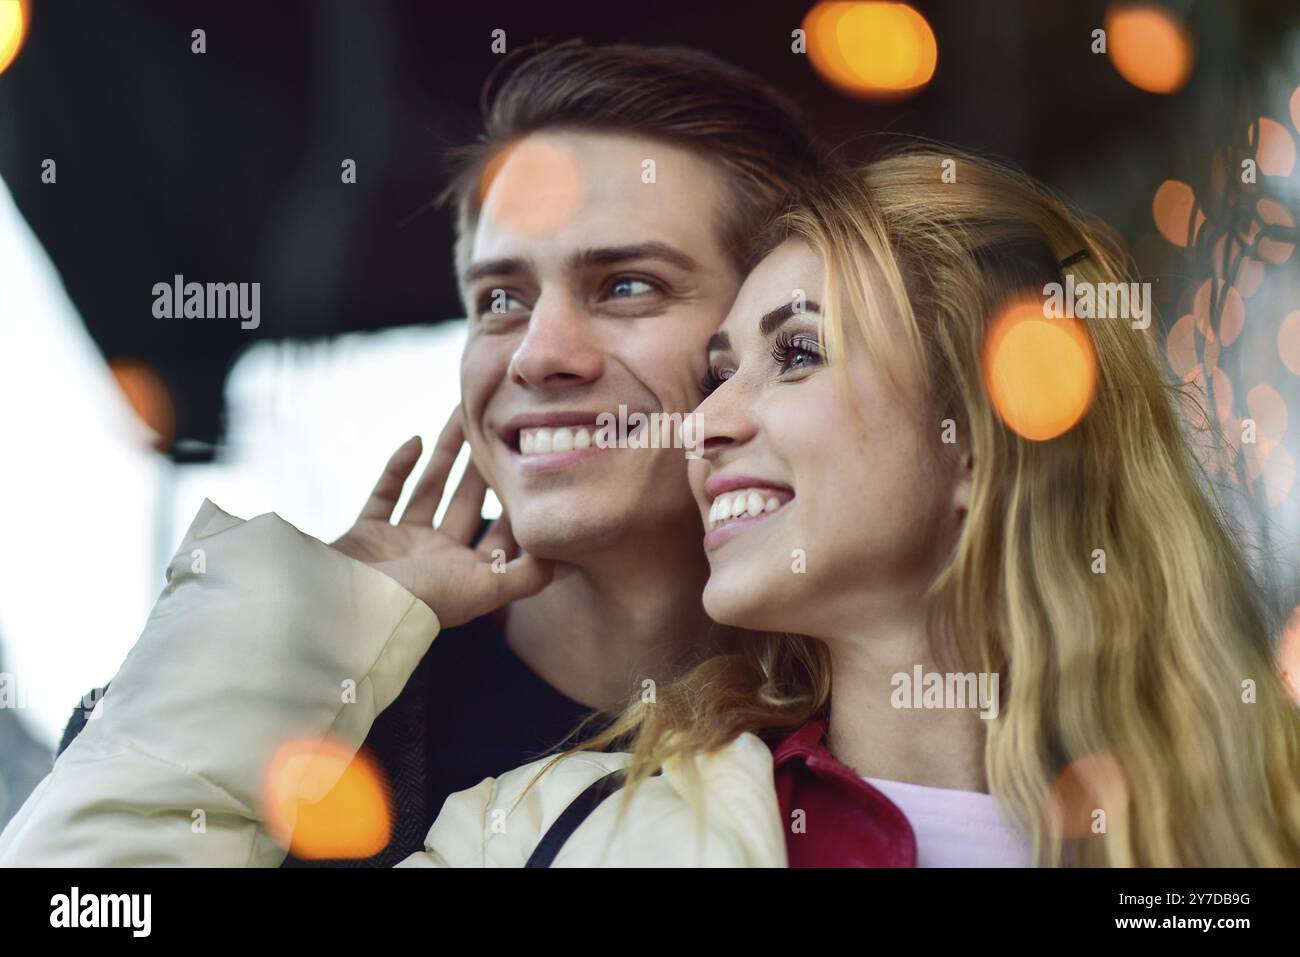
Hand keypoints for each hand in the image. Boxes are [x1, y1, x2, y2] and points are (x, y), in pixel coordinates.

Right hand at [331, 410, 551, 628]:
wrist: (351, 609)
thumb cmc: (423, 601)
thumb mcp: (486, 588)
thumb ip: (528, 574)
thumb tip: (566, 558)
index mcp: (467, 573)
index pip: (502, 531)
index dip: (516, 499)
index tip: (532, 460)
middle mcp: (437, 558)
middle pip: (467, 502)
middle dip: (482, 466)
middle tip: (498, 425)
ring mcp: (400, 546)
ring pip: (429, 490)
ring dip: (445, 454)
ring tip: (462, 414)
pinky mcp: (365, 534)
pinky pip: (385, 493)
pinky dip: (398, 467)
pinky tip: (416, 439)